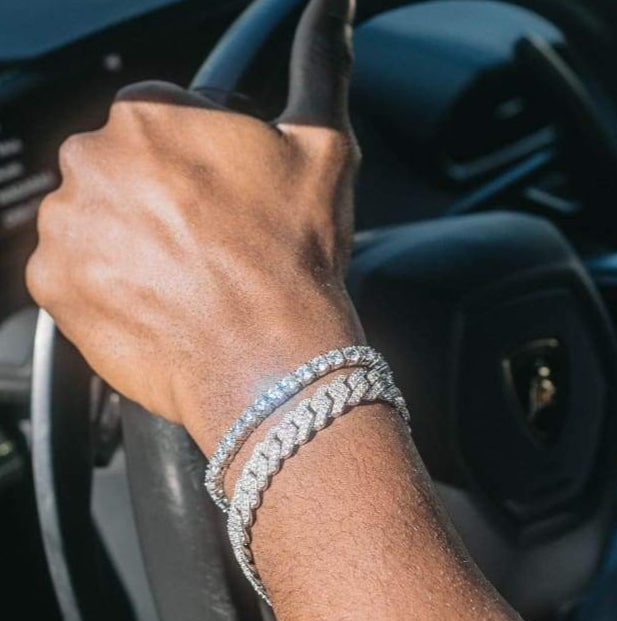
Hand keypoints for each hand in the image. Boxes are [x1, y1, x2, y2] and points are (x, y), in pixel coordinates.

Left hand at [26, 0, 360, 453]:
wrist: (272, 361)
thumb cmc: (296, 261)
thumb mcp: (322, 151)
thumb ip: (320, 69)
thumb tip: (333, 10)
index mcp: (150, 116)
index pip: (160, 118)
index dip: (199, 161)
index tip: (223, 200)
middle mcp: (92, 160)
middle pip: (122, 171)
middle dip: (160, 200)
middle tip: (210, 246)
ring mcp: (67, 227)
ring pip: (97, 222)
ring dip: (132, 243)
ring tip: (188, 280)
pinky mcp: (55, 287)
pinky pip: (75, 275)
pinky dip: (109, 288)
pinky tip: (160, 304)